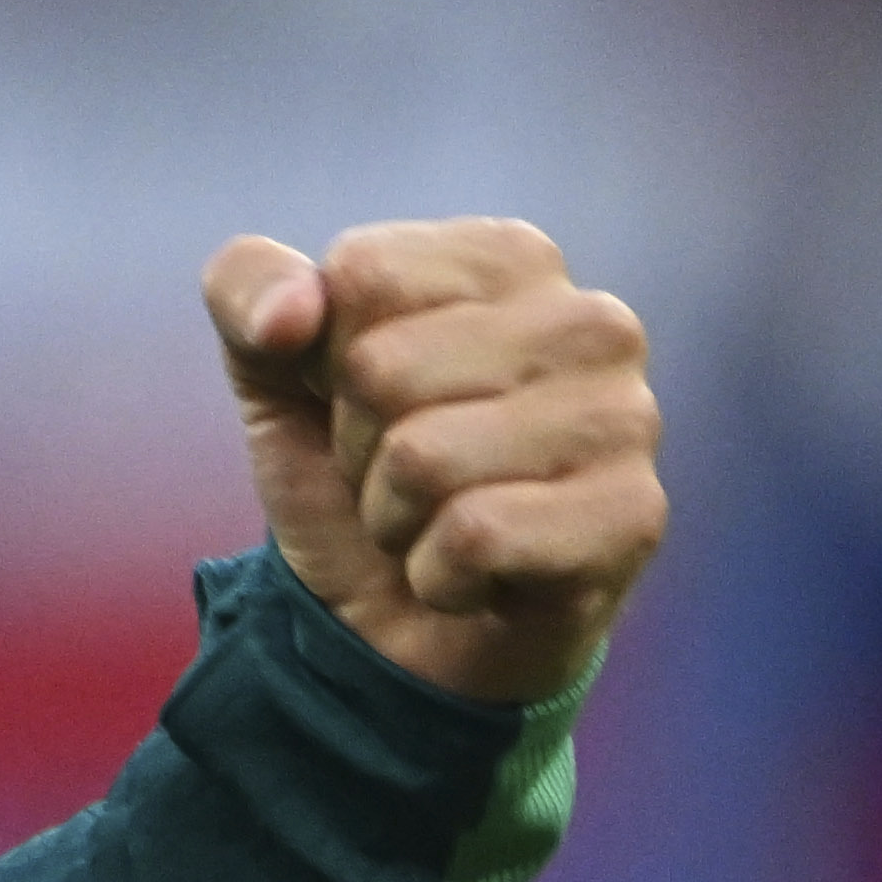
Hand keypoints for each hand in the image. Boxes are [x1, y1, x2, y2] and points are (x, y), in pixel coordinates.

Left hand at [202, 220, 663, 707]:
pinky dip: (437, 573)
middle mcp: (590, 321)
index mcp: (511, 257)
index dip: (326, 358)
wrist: (400, 625)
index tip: (366, 401)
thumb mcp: (269, 367)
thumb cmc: (355, 471)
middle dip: (360, 444)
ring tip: (436, 521)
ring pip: (424, 457)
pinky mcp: (633, 517)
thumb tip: (289, 312)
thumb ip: (247, 288)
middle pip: (382, 368)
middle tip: (404, 476)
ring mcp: (626, 418)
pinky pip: (475, 536)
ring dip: (395, 514)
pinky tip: (476, 575)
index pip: (362, 274)